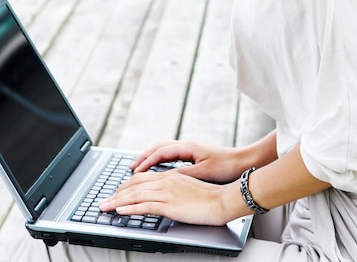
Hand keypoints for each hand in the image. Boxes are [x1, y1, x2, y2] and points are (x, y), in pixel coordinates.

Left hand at [99, 169, 233, 225]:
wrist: (223, 200)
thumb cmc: (210, 197)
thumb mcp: (189, 188)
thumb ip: (175, 189)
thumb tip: (165, 197)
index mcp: (170, 176)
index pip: (142, 178)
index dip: (126, 185)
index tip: (116, 192)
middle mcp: (166, 181)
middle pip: (134, 185)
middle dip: (116, 193)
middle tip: (104, 201)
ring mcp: (167, 192)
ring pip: (135, 195)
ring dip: (117, 202)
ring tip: (105, 207)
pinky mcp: (170, 205)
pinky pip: (145, 206)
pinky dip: (130, 209)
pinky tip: (120, 211)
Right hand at [130, 140, 245, 183]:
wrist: (243, 162)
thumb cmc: (226, 167)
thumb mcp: (202, 173)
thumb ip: (183, 174)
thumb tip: (164, 178)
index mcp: (188, 147)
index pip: (160, 153)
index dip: (146, 162)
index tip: (134, 171)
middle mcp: (187, 144)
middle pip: (159, 147)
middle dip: (144, 156)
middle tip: (131, 167)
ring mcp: (190, 148)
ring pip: (164, 149)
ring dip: (151, 157)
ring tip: (140, 167)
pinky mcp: (194, 153)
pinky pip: (171, 154)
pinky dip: (160, 159)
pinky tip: (158, 168)